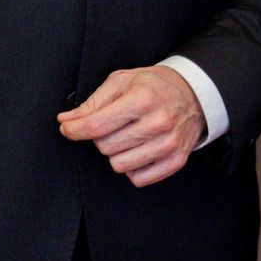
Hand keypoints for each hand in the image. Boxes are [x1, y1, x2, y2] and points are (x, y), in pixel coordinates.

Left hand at [57, 65, 205, 186]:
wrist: (193, 94)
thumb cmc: (154, 86)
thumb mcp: (122, 81)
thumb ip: (93, 102)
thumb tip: (67, 120)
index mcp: (142, 98)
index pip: (97, 125)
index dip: (75, 130)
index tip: (67, 128)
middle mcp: (158, 122)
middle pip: (105, 146)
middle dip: (100, 137)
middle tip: (112, 125)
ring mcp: (168, 144)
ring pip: (119, 165)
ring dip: (116, 153)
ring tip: (127, 136)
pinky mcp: (176, 160)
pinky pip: (138, 178)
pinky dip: (132, 167)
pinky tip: (138, 150)